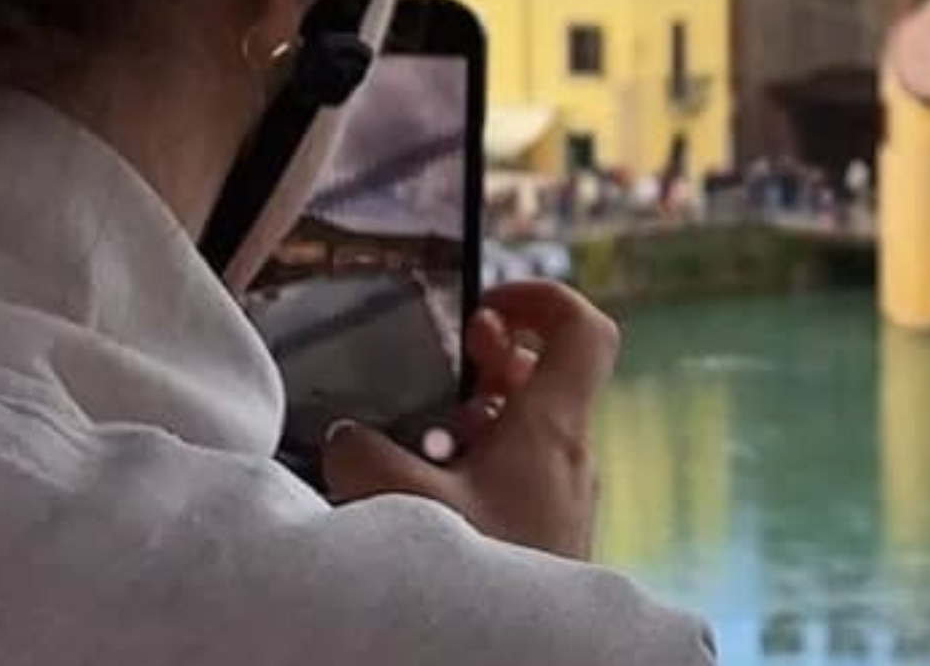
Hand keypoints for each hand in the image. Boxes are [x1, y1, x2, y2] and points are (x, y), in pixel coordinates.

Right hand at [322, 281, 616, 560]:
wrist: (518, 658)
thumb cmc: (479, 579)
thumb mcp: (396, 502)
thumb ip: (361, 453)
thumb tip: (346, 440)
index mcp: (553, 429)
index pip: (584, 330)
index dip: (540, 299)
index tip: (484, 305)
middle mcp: (569, 458)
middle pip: (548, 376)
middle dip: (494, 358)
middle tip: (450, 360)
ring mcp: (561, 499)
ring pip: (529, 429)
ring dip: (480, 418)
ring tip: (426, 433)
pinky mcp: (546, 537)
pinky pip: (518, 477)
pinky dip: (477, 467)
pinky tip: (429, 493)